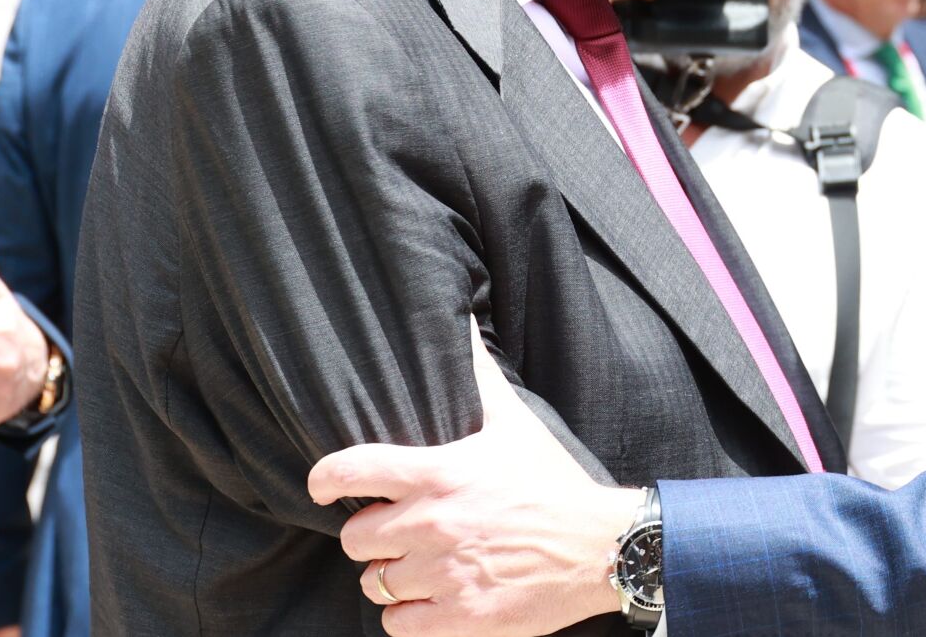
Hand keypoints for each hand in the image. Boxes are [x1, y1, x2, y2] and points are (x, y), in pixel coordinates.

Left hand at [309, 320, 638, 636]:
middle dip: (372, 534)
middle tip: (399, 530)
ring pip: (375, 583)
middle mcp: (432, 525)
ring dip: (393, 576)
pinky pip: (398, 624)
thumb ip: (480, 374)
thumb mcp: (516, 422)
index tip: (322, 487)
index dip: (325, 480)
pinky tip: (432, 598)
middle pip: (354, 537)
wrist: (603, 546)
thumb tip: (464, 320)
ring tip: (421, 565)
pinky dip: (409, 615)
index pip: (350, 472)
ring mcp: (444, 576)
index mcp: (439, 474)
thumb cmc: (553, 482)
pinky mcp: (460, 618)